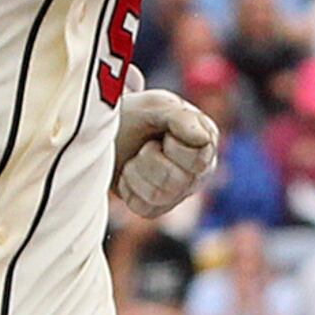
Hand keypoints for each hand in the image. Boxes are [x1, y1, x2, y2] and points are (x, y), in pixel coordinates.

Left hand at [110, 87, 218, 216]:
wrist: (109, 131)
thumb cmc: (138, 116)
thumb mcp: (158, 106)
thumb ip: (182, 118)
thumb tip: (203, 139)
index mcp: (206, 146)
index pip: (198, 160)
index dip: (174, 145)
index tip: (165, 133)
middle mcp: (197, 173)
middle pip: (175, 181)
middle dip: (150, 158)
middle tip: (147, 144)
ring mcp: (177, 194)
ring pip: (158, 195)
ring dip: (137, 171)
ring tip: (136, 157)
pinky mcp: (155, 208)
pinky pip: (142, 207)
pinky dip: (128, 187)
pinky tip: (130, 172)